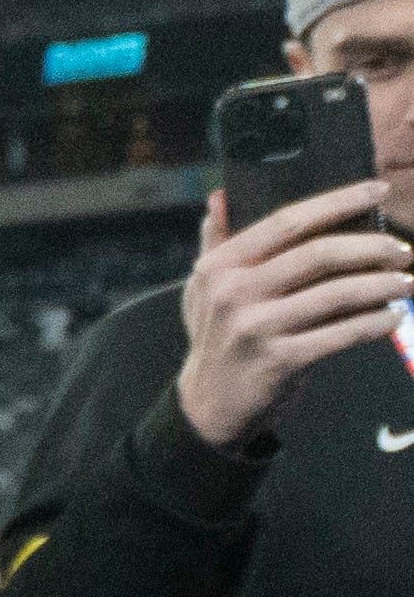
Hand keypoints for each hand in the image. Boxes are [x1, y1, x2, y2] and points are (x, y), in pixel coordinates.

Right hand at [172, 173, 410, 449]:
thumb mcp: (203, 288)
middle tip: (402, 250)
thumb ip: (215, 242)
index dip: (337, 201)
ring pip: (337, 294)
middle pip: (318, 254)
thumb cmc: (218, 338)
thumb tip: (221, 195)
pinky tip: (393, 317)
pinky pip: (342, 334)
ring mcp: (256, 329)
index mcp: (220, 267)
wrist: (208, 406)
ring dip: (383, 286)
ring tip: (407, 283)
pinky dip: (375, 323)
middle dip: (371, 247)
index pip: (286, 222)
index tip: (377, 189)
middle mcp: (234, 293)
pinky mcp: (280, 361)